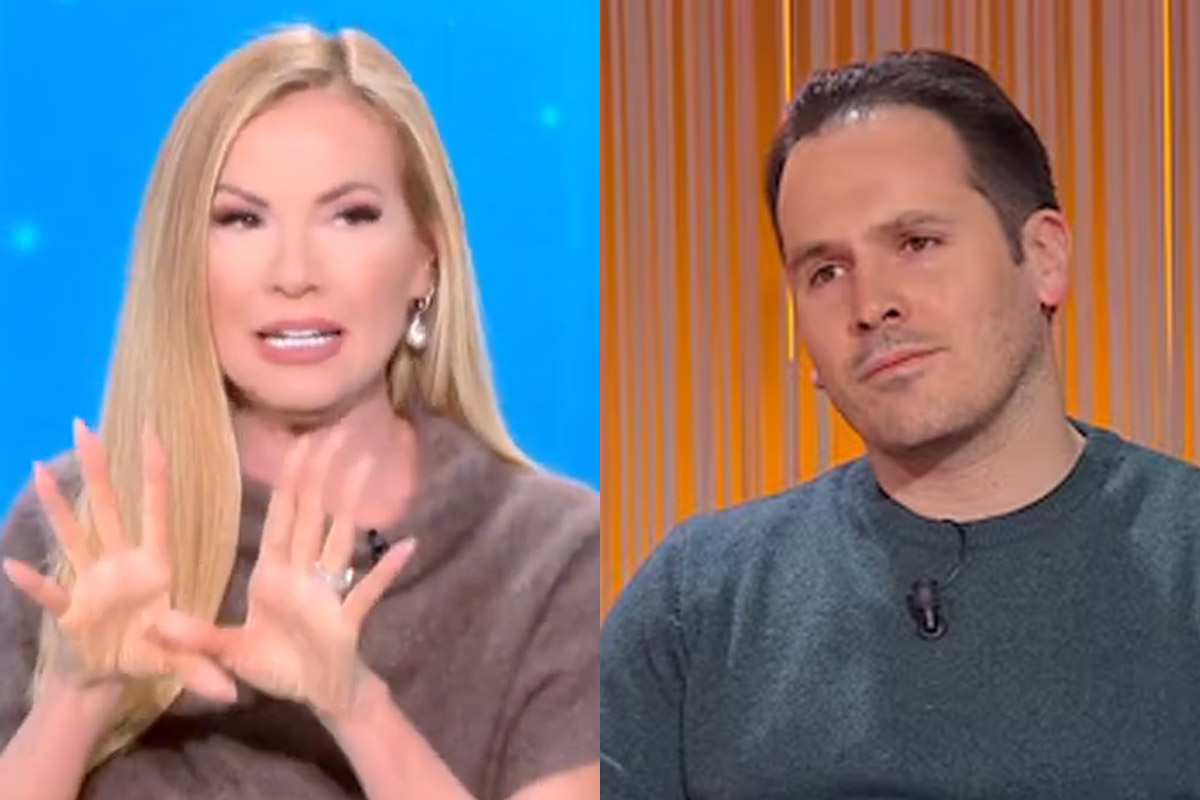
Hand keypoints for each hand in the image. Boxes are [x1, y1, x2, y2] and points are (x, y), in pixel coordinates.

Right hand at [1, 420, 235, 701]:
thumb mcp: (180, 659)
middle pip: (109, 507)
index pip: (157, 510)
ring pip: (74, 534)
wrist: (110, 676)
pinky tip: (12, 564)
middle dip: (98, 468)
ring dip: (58, 505)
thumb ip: (203, 669)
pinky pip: (50, 591)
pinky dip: (33, 581)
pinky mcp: (69, 606)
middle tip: (82, 425)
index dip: (155, 473)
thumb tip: (232, 694)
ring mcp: (91, 580)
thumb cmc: (151, 652)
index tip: (153, 432)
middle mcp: (121, 562)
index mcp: (154, 564)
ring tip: (40, 469)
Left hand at [154, 432, 415, 717]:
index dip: (288, 483)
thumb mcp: (231, 652)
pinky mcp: (347, 618)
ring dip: (352, 502)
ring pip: (339, 538)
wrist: (318, 695)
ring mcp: (328, 592)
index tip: (299, 446)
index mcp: (273, 575)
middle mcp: (302, 574)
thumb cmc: (278, 666)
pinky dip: (387, 569)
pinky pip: (368, 590)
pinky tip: (407, 545)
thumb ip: (199, 637)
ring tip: (365, 465)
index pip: (281, 519)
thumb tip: (157, 624)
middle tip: (333, 434)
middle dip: (319, 475)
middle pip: (312, 515)